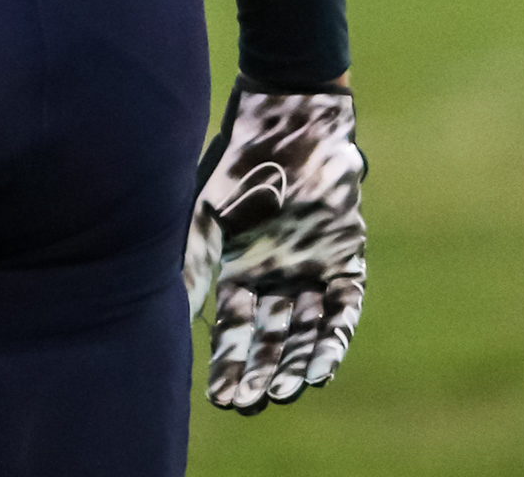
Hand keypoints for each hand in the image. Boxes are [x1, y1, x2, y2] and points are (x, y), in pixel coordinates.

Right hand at [183, 83, 364, 413]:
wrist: (291, 119)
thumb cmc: (240, 162)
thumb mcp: (207, 212)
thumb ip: (195, 263)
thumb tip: (179, 317)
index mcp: (238, 267)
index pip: (233, 329)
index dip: (228, 364)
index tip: (221, 399)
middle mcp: (275, 276)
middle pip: (270, 338)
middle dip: (260, 372)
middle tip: (252, 404)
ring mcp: (311, 269)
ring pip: (305, 330)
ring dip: (296, 361)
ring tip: (287, 393)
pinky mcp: (344, 259)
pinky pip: (343, 309)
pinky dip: (333, 337)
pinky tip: (324, 366)